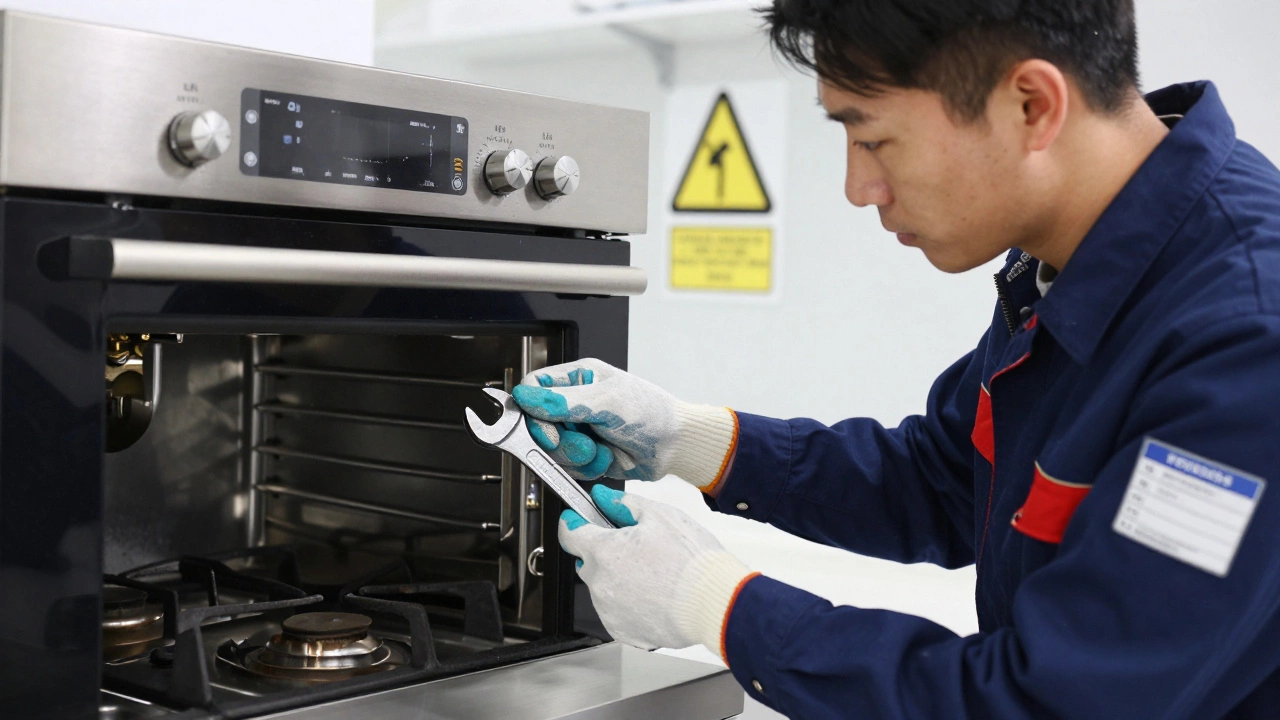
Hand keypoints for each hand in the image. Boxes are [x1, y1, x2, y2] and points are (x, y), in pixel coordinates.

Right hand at [511, 359, 736, 487]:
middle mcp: (573, 403)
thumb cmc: (651, 413)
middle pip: (537, 423)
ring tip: (599, 450)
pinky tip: (605, 458)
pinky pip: (567, 466)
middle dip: (559, 440)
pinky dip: (585, 468)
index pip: (534, 387)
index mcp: (577, 378)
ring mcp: (577, 430)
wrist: (674, 446)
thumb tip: (527, 397)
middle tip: (582, 443)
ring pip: (551, 449)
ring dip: (575, 456)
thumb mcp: (608, 402)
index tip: (546, 429)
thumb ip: (566, 402)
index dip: (531, 410)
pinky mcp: (583, 454)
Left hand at [559, 486, 755, 653]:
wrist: (715, 603)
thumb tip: (600, 497)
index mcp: (604, 551)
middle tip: (637, 547)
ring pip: (602, 587)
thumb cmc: (692, 560)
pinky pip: (615, 611)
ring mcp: (609, 610)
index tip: (580, 519)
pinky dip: (628, 603)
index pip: (569, 533)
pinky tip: (653, 595)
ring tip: (652, 574)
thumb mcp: (660, 516)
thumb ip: (622, 504)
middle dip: (604, 552)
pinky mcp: (622, 630)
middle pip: (588, 561)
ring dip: (617, 578)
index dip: (575, 522)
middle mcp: (599, 584)